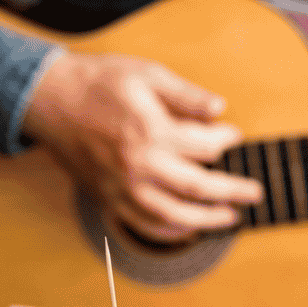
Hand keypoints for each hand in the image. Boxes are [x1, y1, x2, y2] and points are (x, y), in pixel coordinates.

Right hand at [23, 52, 262, 241]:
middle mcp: (140, 167)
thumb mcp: (147, 74)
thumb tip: (219, 109)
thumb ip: (185, 95)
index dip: (226, 140)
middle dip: (231, 191)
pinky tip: (187, 228)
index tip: (235, 136)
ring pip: (174, 216)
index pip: (204, 146)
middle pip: (198, 188)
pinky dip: (170, 231)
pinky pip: (145, 225)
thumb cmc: (98, 84)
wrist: (53, 103)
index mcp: (152, 133)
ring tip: (229, 218)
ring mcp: (124, 189)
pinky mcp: (110, 200)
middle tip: (255, 193)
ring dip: (206, 220)